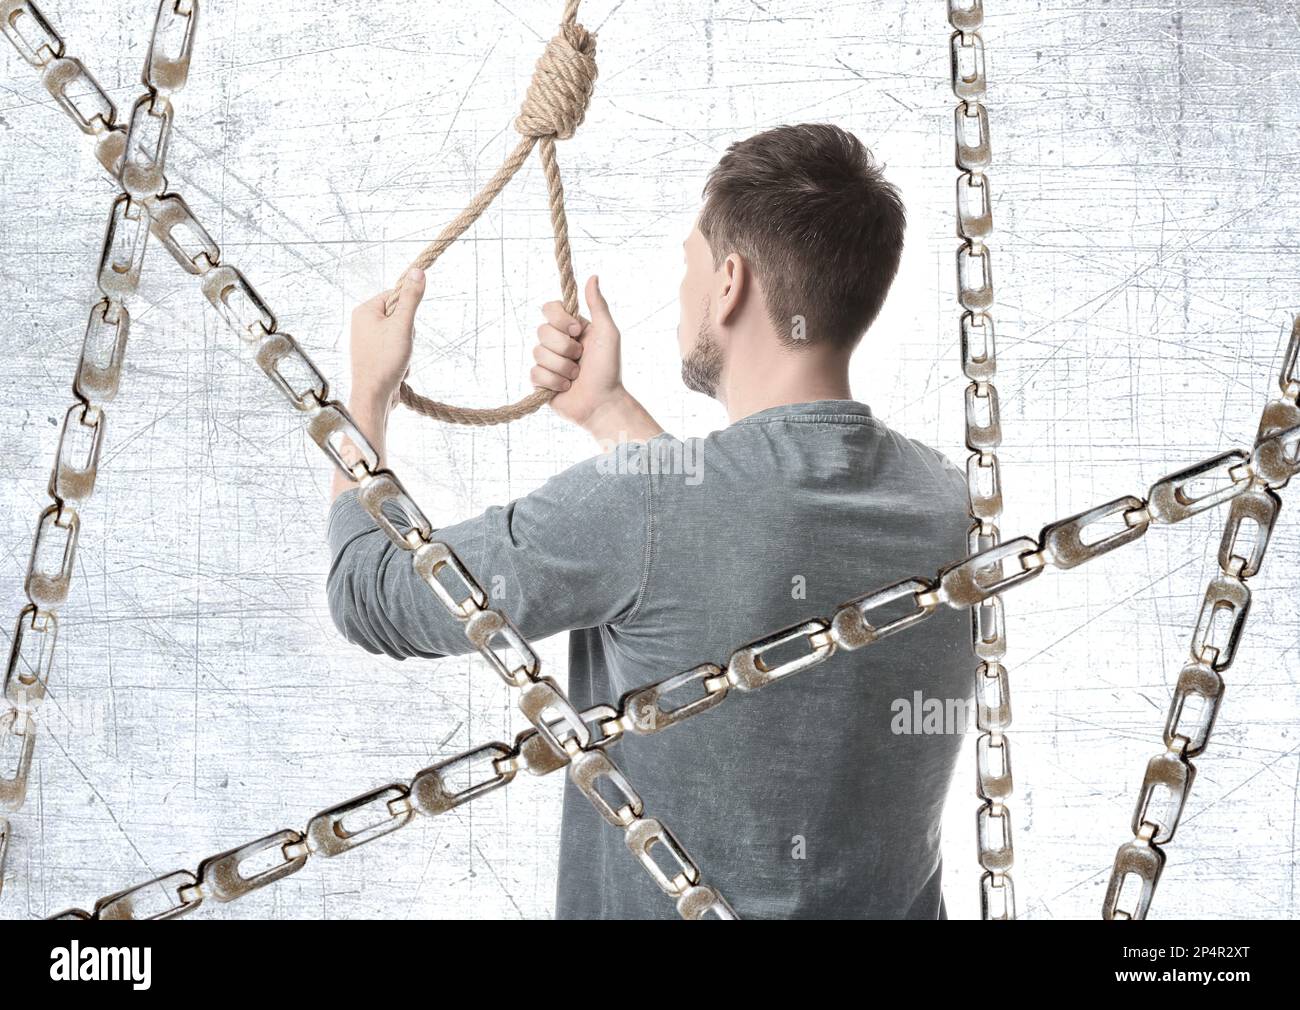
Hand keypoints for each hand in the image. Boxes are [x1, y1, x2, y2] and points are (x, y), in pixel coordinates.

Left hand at [350, 268, 426, 410]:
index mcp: (364, 310)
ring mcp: (367, 340)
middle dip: (408, 333)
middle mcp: (362, 323)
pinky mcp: (373, 355)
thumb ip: (411, 298)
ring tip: (399, 359)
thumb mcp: (403, 325)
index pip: (396, 296)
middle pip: (399, 316)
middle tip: (401, 346)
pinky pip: (395, 349)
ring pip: (400, 334)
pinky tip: (397, 368)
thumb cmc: (385, 361)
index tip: (406, 327)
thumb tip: (417, 271)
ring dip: (407, 347)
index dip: (408, 311)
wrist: (373, 397)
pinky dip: (401, 358)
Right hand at [532, 275, 624, 429]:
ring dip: (563, 367)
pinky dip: (554, 382)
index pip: (549, 308)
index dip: (559, 319)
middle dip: (565, 348)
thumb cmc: (609, 369)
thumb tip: (593, 276)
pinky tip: (566, 387)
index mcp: (571, 327)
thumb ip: (598, 305)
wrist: (603, 403)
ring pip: (538, 353)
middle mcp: (557, 342)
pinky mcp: (540, 381)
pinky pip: (535, 373)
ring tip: (576, 376)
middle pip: (541, 331)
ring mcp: (547, 361)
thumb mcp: (608, 333)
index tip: (577, 331)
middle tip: (581, 359)